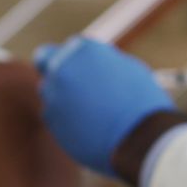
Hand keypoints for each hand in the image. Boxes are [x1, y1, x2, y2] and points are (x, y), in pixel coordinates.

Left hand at [35, 37, 173, 176]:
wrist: (140, 137)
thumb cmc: (141, 101)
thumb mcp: (125, 68)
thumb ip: (100, 62)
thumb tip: (89, 64)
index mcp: (81, 49)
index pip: (56, 50)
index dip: (67, 60)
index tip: (76, 71)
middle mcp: (61, 68)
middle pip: (45, 65)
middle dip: (58, 74)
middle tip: (76, 87)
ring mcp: (53, 95)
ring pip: (48, 93)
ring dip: (61, 98)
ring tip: (91, 111)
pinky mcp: (52, 122)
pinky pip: (54, 117)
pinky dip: (65, 120)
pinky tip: (89, 127)